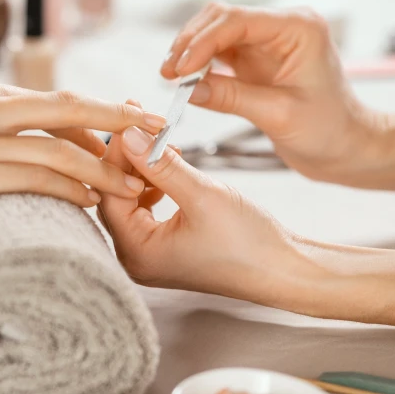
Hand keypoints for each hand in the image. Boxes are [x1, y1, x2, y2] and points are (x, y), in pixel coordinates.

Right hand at [0, 77, 164, 232]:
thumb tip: (0, 137)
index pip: (46, 99)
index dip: (91, 113)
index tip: (120, 124)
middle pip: (67, 109)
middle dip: (118, 121)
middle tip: (158, 134)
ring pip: (58, 148)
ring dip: (103, 167)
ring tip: (136, 185)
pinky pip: (31, 178)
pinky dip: (68, 188)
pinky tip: (91, 200)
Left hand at [98, 116, 324, 306]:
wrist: (284, 271)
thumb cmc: (248, 242)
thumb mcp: (202, 195)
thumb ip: (161, 165)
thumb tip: (129, 135)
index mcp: (137, 253)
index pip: (109, 195)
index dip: (117, 156)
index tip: (129, 122)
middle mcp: (136, 258)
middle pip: (115, 198)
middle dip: (128, 160)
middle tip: (140, 124)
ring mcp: (151, 254)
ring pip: (131, 200)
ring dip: (142, 170)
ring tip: (161, 143)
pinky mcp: (166, 246)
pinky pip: (146, 209)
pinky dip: (154, 184)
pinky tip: (169, 166)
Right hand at [161, 3, 384, 183]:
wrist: (347, 148)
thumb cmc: (329, 131)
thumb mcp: (279, 115)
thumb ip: (231, 97)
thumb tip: (187, 89)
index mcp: (298, 29)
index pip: (237, 21)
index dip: (202, 42)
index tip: (179, 70)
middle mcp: (282, 27)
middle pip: (221, 18)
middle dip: (190, 43)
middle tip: (168, 74)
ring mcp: (267, 42)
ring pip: (215, 32)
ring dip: (190, 51)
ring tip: (171, 78)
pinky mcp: (256, 59)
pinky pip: (218, 52)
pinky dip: (199, 64)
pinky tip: (184, 81)